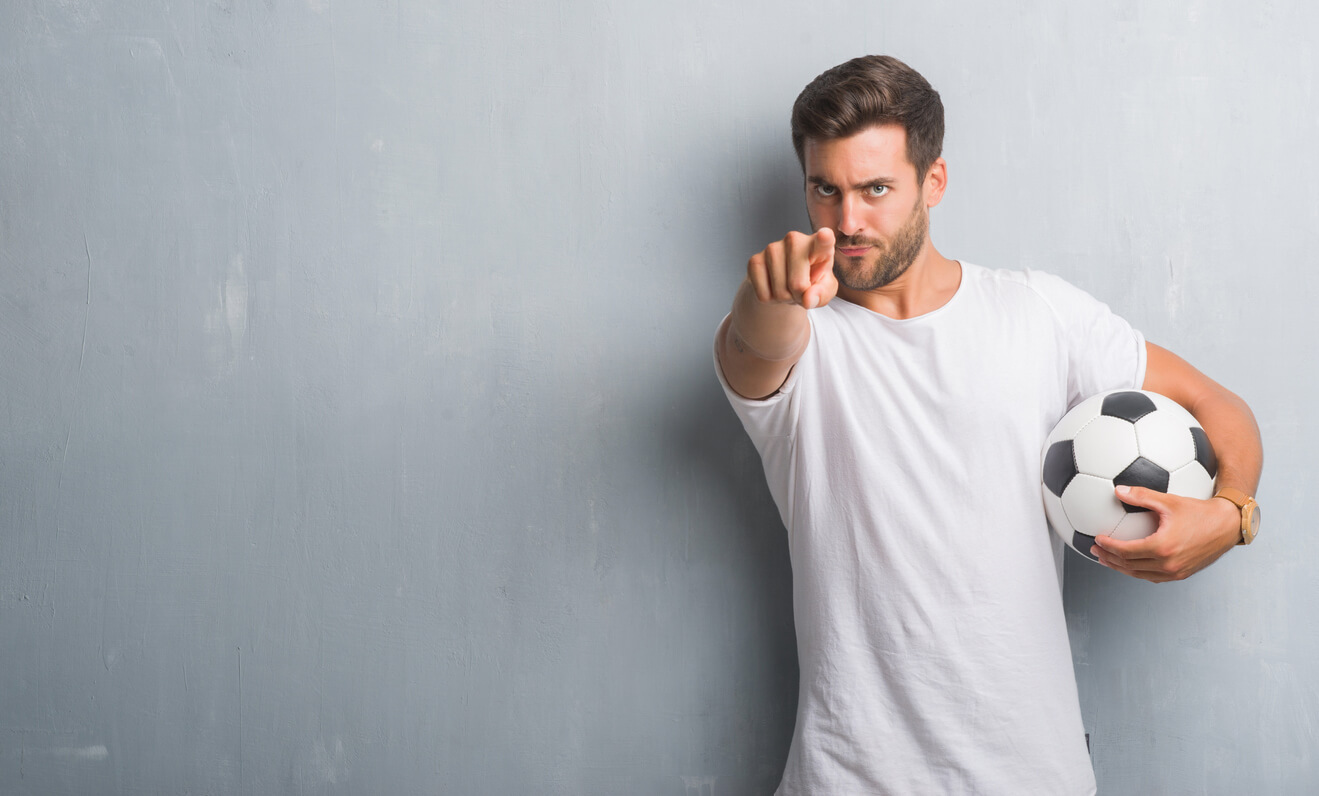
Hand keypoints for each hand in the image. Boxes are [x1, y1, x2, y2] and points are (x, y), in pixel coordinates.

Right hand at [747, 229, 838, 309]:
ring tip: (788, 287)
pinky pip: (763, 295)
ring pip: (780, 292)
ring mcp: (772, 248)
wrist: (786, 281)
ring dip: (784, 298)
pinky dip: (770, 299)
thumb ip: (822, 294)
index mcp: (819, 245)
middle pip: (797, 284)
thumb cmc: (811, 282)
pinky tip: (774, 287)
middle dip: (799, 296)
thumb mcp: (824, 290)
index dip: (824, 239)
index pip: (823, 241)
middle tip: (801, 290)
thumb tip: (807, 299)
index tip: (825, 235)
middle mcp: (795, 240)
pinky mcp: (755, 260)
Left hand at [1090, 486, 1240, 582]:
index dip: (1108, 546)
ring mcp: (1176, 572)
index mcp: (1162, 547)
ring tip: (1107, 559)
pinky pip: (1154, 577)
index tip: (1097, 538)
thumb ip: (1142, 496)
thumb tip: (1118, 490)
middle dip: (1109, 559)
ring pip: (1140, 574)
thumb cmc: (1200, 511)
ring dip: (1121, 568)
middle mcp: (1168, 564)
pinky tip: (1131, 563)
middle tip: (1095, 550)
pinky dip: (1138, 571)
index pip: (1126, 551)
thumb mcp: (1170, 500)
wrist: (1228, 525)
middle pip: (1129, 566)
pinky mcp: (1183, 574)